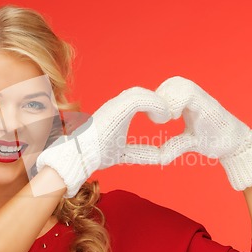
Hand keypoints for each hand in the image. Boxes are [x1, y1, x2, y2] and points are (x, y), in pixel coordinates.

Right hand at [36, 87, 170, 196]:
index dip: (155, 106)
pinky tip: (162, 117)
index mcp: (118, 112)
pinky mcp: (116, 108)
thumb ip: (142, 152)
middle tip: (171, 115)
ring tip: (167, 116)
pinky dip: (154, 105)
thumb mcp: (126, 153)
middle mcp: (116, 105)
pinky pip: (139, 99)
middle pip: (141, 93)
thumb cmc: (97, 155)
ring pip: (141, 93)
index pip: (140, 100)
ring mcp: (115, 105)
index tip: (166, 119)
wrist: (80, 157)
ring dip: (157, 103)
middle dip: (158, 101)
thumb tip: (162, 157)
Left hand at [155, 76, 251, 190]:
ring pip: (182, 84)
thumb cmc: (214, 141)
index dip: (159, 97)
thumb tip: (160, 158)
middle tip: (161, 116)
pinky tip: (175, 117)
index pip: (170, 87)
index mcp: (189, 103)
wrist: (236, 145)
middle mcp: (196, 97)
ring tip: (169, 116)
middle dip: (163, 96)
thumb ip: (174, 145)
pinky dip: (178, 102)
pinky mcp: (209, 106)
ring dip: (171, 98)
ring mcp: (204, 100)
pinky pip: (190, 93)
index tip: (155, 116)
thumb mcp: (189, 142)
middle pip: (175, 81)